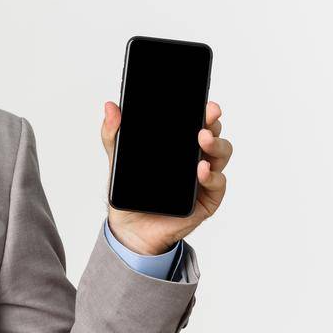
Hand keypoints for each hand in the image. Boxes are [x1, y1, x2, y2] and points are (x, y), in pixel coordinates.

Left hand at [101, 99, 231, 254]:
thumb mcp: (118, 161)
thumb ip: (113, 134)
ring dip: (216, 145)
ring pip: (222, 154)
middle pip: (213, 134)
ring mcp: (204, 178)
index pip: (197, 121)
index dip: (204, 110)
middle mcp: (197, 158)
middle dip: (212, 123)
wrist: (130, 230)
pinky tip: (202, 171)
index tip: (205, 102)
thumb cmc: (131, 194)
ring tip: (203, 140)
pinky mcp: (207, 200)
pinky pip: (218, 184)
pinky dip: (212, 176)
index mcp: (180, 145)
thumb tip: (110, 107)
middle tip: (206, 116)